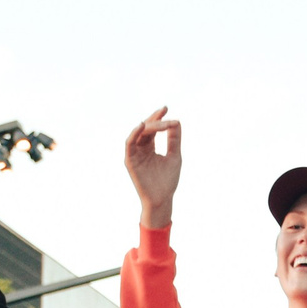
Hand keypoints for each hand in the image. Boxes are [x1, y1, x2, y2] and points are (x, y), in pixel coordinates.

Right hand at [125, 107, 182, 228]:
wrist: (162, 199)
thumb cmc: (168, 180)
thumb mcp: (174, 156)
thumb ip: (174, 140)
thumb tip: (176, 122)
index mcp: (150, 148)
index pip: (152, 129)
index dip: (158, 118)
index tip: (166, 109)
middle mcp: (140, 149)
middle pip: (145, 129)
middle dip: (155, 119)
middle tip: (164, 112)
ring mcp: (134, 154)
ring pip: (139, 134)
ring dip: (149, 126)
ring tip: (160, 122)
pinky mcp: (130, 160)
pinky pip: (129, 143)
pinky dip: (134, 133)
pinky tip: (142, 125)